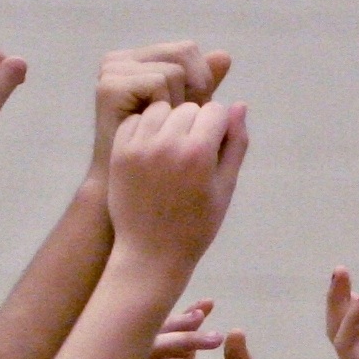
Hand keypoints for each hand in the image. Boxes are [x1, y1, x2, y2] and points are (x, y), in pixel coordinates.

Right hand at [89, 41, 230, 183]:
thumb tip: (226, 55)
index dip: (205, 84)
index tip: (197, 119)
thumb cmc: (171, 167)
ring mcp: (115, 73)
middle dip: (198, 91)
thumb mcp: (194, 122)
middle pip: (185, 53)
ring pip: (174, 70)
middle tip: (182, 129)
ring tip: (164, 132)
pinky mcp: (109, 88)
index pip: (189, 51)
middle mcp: (127, 61)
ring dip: (181, 105)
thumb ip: (206, 89)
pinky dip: (166, 106)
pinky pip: (158, 82)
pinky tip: (153, 127)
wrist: (140, 206)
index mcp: (144, 62)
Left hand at [106, 100, 249, 273]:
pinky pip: (137, 120)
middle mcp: (168, 144)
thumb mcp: (224, 189)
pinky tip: (152, 152)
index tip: (216, 148)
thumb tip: (239, 105)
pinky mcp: (119, 150)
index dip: (219, 127)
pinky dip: (146, 128)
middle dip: (195, 124)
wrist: (151, 253)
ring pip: (162, 108)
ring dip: (170, 122)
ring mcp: (140, 146)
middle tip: (194, 154)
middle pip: (189, 107)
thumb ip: (235, 145)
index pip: (215, 110)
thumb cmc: (196, 226)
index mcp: (199, 154)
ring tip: (172, 151)